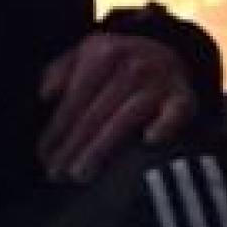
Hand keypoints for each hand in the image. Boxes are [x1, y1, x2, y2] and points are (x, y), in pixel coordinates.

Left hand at [37, 32, 196, 181]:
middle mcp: (132, 65)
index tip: (43, 156)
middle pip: (94, 114)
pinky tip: (151, 140)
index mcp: (103, 53)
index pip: (74, 100)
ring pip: (124, 119)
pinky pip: (177, 112)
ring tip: (80, 174)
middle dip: (72, 147)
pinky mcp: (183, 97)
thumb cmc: (113, 63)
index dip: (55, 130)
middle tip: (56, 174)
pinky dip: (166, 124)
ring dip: (100, 149)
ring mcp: (160, 81)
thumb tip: (45, 95)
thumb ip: (59, 71)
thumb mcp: (84, 53)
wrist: (166, 52)